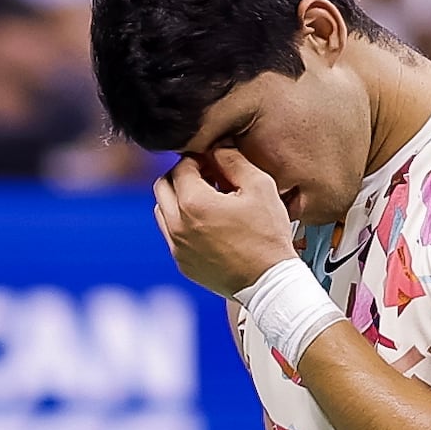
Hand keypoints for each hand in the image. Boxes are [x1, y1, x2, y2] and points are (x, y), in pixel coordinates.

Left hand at [152, 147, 297, 292]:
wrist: (268, 281)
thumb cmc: (268, 235)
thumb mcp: (260, 187)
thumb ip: (234, 161)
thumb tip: (218, 148)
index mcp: (194, 204)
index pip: (182, 166)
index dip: (199, 158)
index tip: (214, 162)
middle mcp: (177, 226)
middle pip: (162, 186)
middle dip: (182, 175)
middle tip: (207, 177)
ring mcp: (177, 248)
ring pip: (162, 211)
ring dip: (178, 199)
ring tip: (207, 200)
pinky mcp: (182, 263)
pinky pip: (172, 235)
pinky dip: (183, 223)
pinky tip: (209, 224)